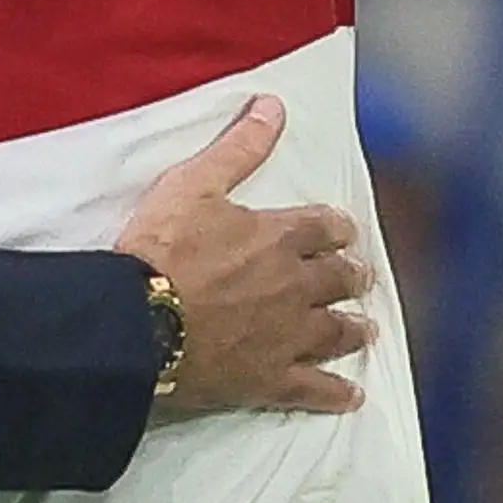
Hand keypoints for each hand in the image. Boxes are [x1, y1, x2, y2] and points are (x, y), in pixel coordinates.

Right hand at [111, 97, 372, 418]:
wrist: (138, 323)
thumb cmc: (161, 248)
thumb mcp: (194, 183)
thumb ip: (239, 147)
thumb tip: (274, 105)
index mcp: (279, 237)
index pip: (323, 226)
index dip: (336, 227)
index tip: (344, 232)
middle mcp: (295, 287)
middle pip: (337, 279)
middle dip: (351, 276)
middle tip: (360, 277)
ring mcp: (287, 338)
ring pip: (334, 332)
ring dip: (353, 328)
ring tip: (364, 329)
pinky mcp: (270, 381)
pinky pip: (313, 391)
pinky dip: (335, 395)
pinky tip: (350, 397)